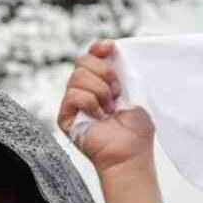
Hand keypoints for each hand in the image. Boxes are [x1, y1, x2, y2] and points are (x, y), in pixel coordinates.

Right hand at [57, 40, 155, 175]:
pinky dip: (90, 103)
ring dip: (100, 91)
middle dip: (104, 71)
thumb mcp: (136, 91)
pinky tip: (100, 117)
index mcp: (102, 81)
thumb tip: (114, 48)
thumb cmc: (137, 129)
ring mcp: (73, 103)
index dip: (98, 48)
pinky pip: (73, 95)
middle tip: (118, 91)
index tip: (110, 47)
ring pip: (78, 76)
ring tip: (111, 109)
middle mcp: (85, 90)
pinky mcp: (65, 117)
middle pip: (82, 61)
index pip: (92, 55)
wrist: (131, 154)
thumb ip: (125, 69)